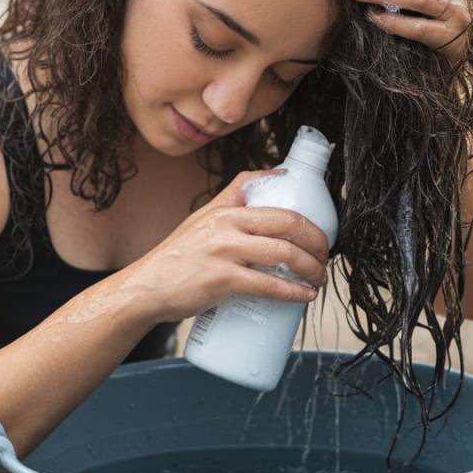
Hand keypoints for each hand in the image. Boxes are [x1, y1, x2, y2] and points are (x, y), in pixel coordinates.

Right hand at [121, 169, 330, 322]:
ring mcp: (224, 251)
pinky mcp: (222, 280)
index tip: (323, 228)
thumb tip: (276, 175)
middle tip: (326, 256)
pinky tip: (305, 296)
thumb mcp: (204, 217)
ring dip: (312, 268)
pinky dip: (294, 292)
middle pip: (288, 223)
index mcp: (225, 207)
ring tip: (319, 279)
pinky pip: (269, 284)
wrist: (146, 287)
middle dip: (318, 241)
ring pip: (284, 253)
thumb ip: (234, 198)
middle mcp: (226, 223)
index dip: (307, 212)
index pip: (275, 196)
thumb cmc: (179, 256)